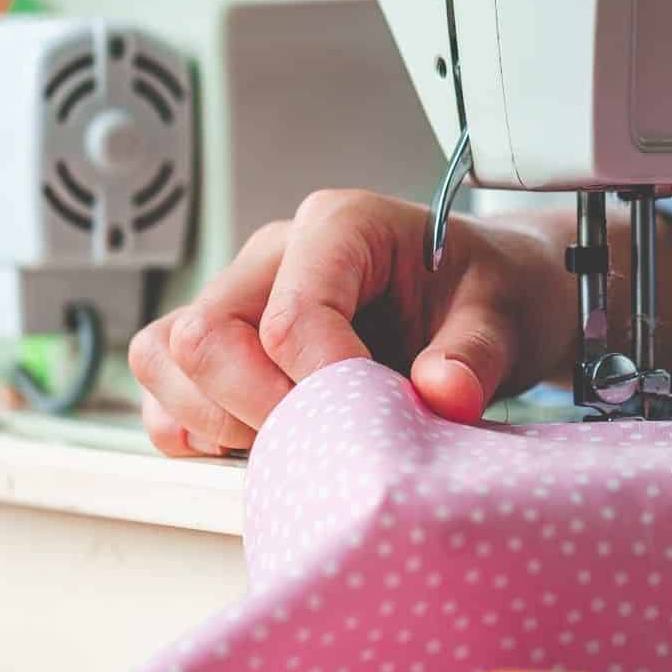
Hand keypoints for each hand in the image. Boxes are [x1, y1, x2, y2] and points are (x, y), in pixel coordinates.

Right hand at [129, 190, 578, 456]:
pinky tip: (256, 445)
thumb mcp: (506, 315)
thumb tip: (443, 395)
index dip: (322, 386)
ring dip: (215, 420)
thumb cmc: (487, 295)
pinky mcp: (223, 343)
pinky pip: (165, 385)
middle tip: (327, 446)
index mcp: (341, 226)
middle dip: (259, 410)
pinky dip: (192, 428)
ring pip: (166, 356)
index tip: (372, 422)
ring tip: (293, 444)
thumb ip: (475, 354)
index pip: (290, 315)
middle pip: (206, 336)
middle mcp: (274, 254)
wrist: (484, 300)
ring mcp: (240, 296)